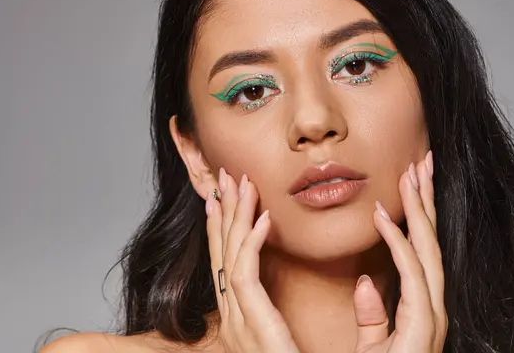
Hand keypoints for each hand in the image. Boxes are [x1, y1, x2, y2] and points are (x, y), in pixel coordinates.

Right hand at [205, 168, 299, 352]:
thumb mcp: (283, 340)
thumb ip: (281, 313)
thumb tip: (293, 288)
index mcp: (240, 318)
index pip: (227, 262)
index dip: (224, 228)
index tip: (225, 197)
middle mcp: (233, 316)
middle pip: (221, 253)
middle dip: (222, 212)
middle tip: (224, 177)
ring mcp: (237, 322)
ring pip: (229, 256)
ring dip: (234, 217)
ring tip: (240, 184)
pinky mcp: (252, 326)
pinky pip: (245, 275)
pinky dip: (251, 243)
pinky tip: (263, 217)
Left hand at [353, 151, 447, 351]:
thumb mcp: (372, 343)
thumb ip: (373, 314)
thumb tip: (366, 280)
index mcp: (418, 308)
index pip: (418, 250)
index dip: (415, 215)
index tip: (407, 180)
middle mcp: (430, 309)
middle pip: (429, 243)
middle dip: (425, 201)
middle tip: (421, 162)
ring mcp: (430, 319)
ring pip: (427, 252)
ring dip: (420, 211)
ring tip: (414, 173)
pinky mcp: (423, 330)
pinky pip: (412, 277)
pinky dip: (400, 244)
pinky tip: (386, 217)